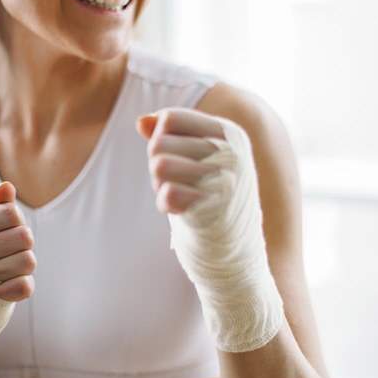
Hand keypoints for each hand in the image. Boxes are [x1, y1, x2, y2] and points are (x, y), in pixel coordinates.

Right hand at [0, 181, 35, 377]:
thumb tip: (6, 186)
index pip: (10, 212)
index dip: (15, 223)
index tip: (4, 233)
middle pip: (25, 236)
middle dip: (23, 247)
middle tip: (6, 256)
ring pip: (29, 261)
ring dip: (22, 269)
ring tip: (5, 273)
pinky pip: (25, 287)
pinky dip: (20, 289)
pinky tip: (5, 290)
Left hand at [135, 108, 284, 352]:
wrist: (236, 259)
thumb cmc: (211, 206)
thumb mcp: (196, 163)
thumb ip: (171, 138)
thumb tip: (142, 122)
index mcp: (231, 134)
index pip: (170, 118)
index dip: (160, 142)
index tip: (179, 163)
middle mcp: (232, 151)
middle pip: (159, 143)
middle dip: (158, 168)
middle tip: (181, 187)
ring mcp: (226, 178)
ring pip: (159, 165)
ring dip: (160, 186)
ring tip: (182, 199)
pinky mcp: (215, 206)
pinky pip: (166, 193)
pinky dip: (166, 205)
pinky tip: (183, 214)